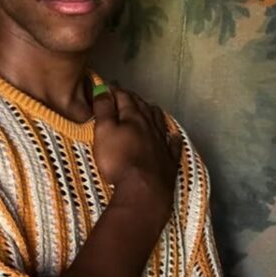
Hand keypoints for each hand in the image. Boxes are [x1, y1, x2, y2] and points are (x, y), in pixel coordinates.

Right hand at [92, 82, 182, 214]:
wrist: (143, 189)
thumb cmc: (119, 160)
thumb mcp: (104, 132)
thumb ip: (103, 109)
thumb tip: (102, 88)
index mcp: (133, 117)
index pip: (124, 98)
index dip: (115, 91)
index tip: (107, 86)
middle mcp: (150, 126)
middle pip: (142, 107)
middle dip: (132, 99)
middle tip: (125, 94)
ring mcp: (162, 143)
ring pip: (158, 121)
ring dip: (152, 112)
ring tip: (149, 106)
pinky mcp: (169, 161)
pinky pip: (172, 145)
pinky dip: (172, 138)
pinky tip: (173, 135)